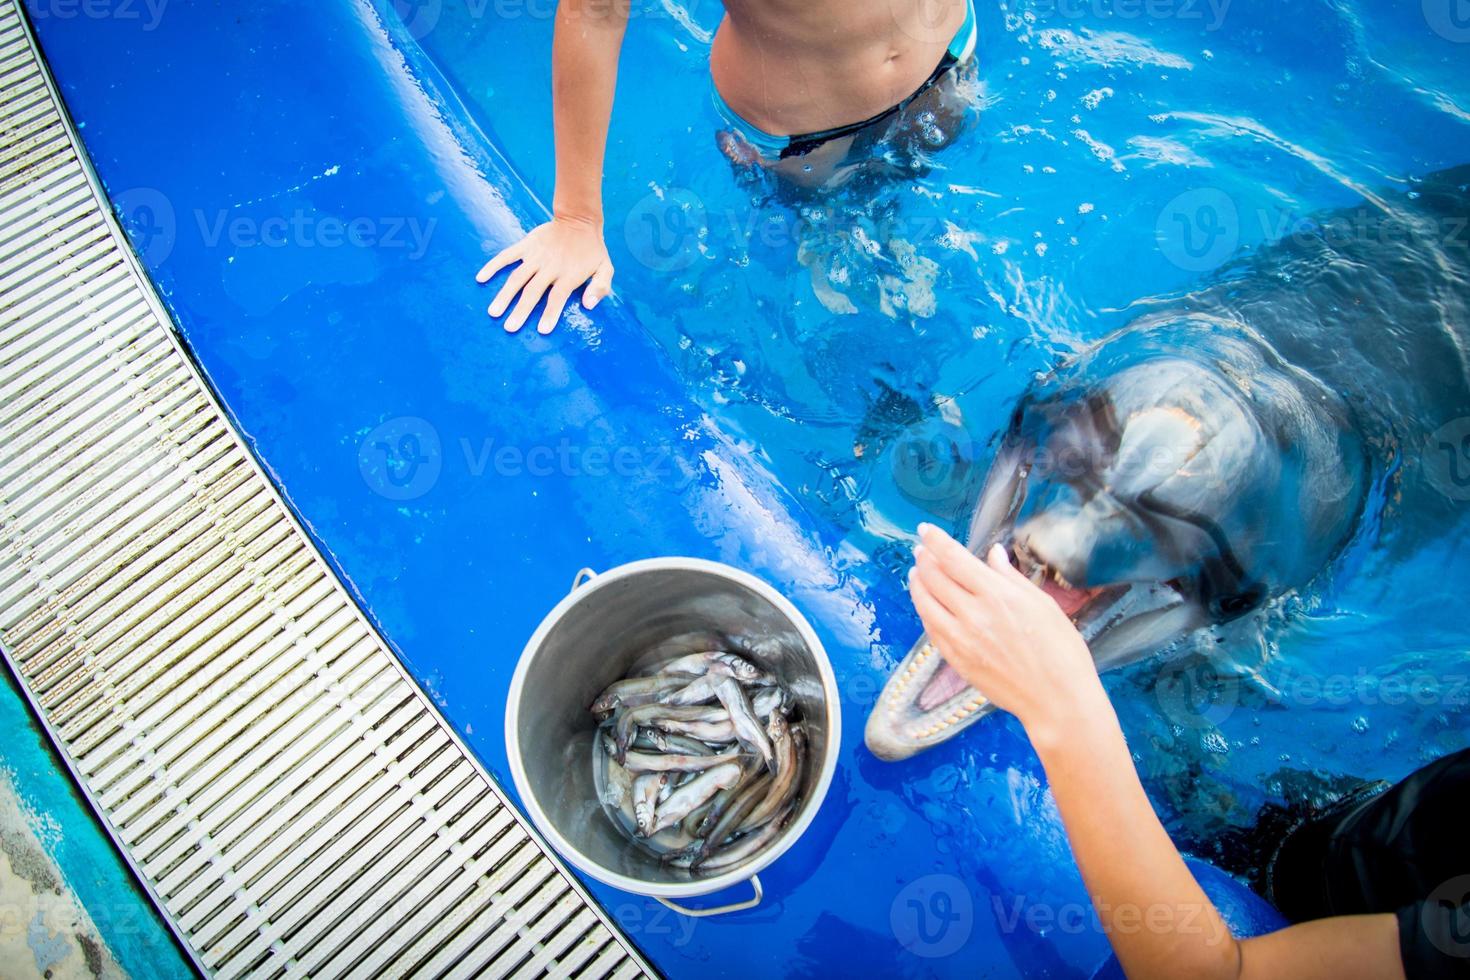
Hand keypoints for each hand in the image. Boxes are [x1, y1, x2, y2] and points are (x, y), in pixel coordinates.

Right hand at [476, 214, 613, 334]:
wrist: (579, 220)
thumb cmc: (592, 250)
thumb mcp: (606, 268)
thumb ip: (600, 287)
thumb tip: (589, 305)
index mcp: (569, 275)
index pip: (557, 297)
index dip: (550, 313)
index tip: (542, 330)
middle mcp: (550, 267)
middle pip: (532, 291)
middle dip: (521, 311)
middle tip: (510, 328)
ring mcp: (536, 256)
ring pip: (517, 277)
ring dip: (504, 295)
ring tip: (493, 312)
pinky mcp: (526, 245)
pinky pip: (507, 256)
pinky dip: (493, 265)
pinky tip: (481, 278)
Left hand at [907, 523, 1108, 744]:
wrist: (1057, 700)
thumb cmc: (1061, 651)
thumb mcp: (1043, 604)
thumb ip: (1011, 577)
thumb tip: (993, 554)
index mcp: (997, 594)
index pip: (953, 558)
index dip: (935, 541)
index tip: (925, 530)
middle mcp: (973, 614)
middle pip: (934, 577)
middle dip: (924, 559)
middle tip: (921, 550)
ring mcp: (961, 639)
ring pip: (926, 603)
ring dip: (918, 583)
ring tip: (916, 573)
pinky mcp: (957, 660)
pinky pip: (931, 629)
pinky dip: (924, 611)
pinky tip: (926, 604)